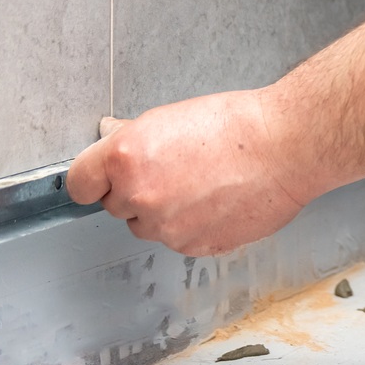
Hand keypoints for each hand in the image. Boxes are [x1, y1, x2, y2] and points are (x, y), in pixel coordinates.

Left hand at [65, 90, 308, 256]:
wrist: (285, 148)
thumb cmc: (237, 125)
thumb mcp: (170, 117)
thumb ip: (133, 139)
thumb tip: (111, 141)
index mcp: (127, 158)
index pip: (79, 184)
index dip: (92, 180)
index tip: (101, 179)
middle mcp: (140, 197)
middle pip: (114, 207)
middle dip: (134, 193)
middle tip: (172, 171)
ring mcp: (167, 228)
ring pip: (147, 227)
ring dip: (162, 213)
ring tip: (200, 186)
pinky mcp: (195, 247)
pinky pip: (179, 241)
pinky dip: (192, 227)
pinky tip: (216, 202)